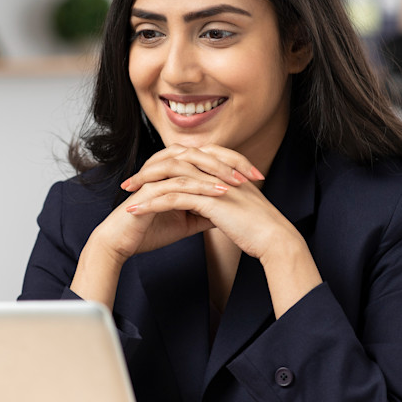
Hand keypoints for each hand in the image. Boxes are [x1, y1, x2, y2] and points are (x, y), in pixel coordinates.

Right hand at [89, 145, 260, 263]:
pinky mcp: (149, 187)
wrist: (123, 242)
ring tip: (238, 183)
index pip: (210, 158)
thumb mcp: (188, 221)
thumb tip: (232, 212)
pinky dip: (200, 186)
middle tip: (253, 175)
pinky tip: (218, 193)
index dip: (235, 164)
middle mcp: (166, 165)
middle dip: (231, 162)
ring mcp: (156, 174)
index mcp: (176, 169)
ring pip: (191, 162)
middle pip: (203, 152)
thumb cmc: (151, 229)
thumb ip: (208, 212)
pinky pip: (178, 181)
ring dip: (216, 171)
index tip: (258, 177)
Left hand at [123, 145, 324, 316]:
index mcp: (224, 169)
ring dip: (145, 188)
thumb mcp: (237, 208)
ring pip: (170, 179)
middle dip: (148, 173)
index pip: (186, 161)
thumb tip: (209, 204)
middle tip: (129, 183)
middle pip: (174, 164)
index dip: (163, 168)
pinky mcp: (210, 200)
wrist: (276, 240)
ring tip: (126, 198)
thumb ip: (223, 199)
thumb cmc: (259, 228)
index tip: (145, 179)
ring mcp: (214, 183)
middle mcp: (218, 171)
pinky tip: (137, 211)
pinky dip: (152, 204)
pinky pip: (173, 198)